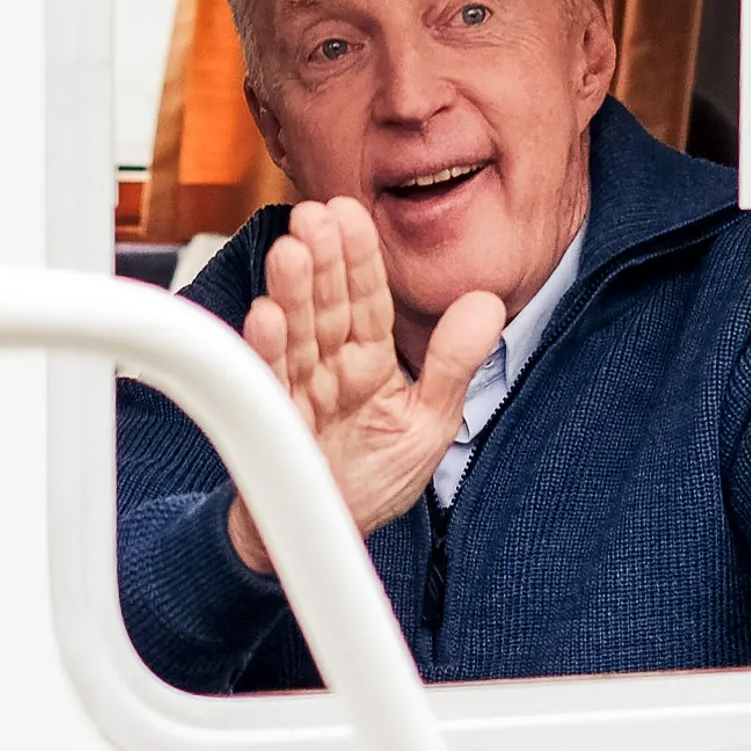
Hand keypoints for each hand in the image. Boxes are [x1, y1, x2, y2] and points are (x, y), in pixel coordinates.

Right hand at [222, 197, 503, 576]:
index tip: (350, 213)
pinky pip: (269, 386)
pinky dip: (264, 353)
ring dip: (289, 294)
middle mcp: (330, 368)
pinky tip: (263, 317)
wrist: (330, 537)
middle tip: (315, 214)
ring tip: (290, 252)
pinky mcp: (276, 426)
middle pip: (325, 308)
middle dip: (321, 263)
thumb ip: (454, 364)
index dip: (360, 259)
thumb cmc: (373, 479)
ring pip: (293, 336)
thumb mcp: (429, 422)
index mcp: (369, 360)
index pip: (367, 302)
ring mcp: (300, 393)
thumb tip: (488, 304)